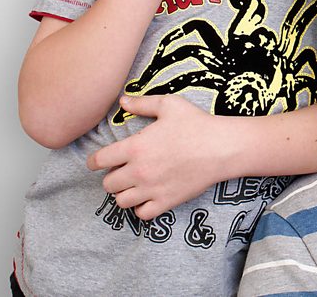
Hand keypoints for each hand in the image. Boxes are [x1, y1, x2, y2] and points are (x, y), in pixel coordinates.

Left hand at [88, 95, 231, 219]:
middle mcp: (138, 171)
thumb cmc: (197, 124)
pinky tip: (148, 197)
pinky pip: (142, 214)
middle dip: (112, 177)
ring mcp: (152, 189)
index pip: (98, 161)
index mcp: (135, 147)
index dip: (94, 161)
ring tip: (134, 185)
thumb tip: (122, 101)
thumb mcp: (170, 105)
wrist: (222, 148)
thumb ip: (142, 103)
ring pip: (121, 202)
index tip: (98, 161)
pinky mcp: (167, 201)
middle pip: (108, 184)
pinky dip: (141, 208)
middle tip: (123, 171)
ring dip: (125, 193)